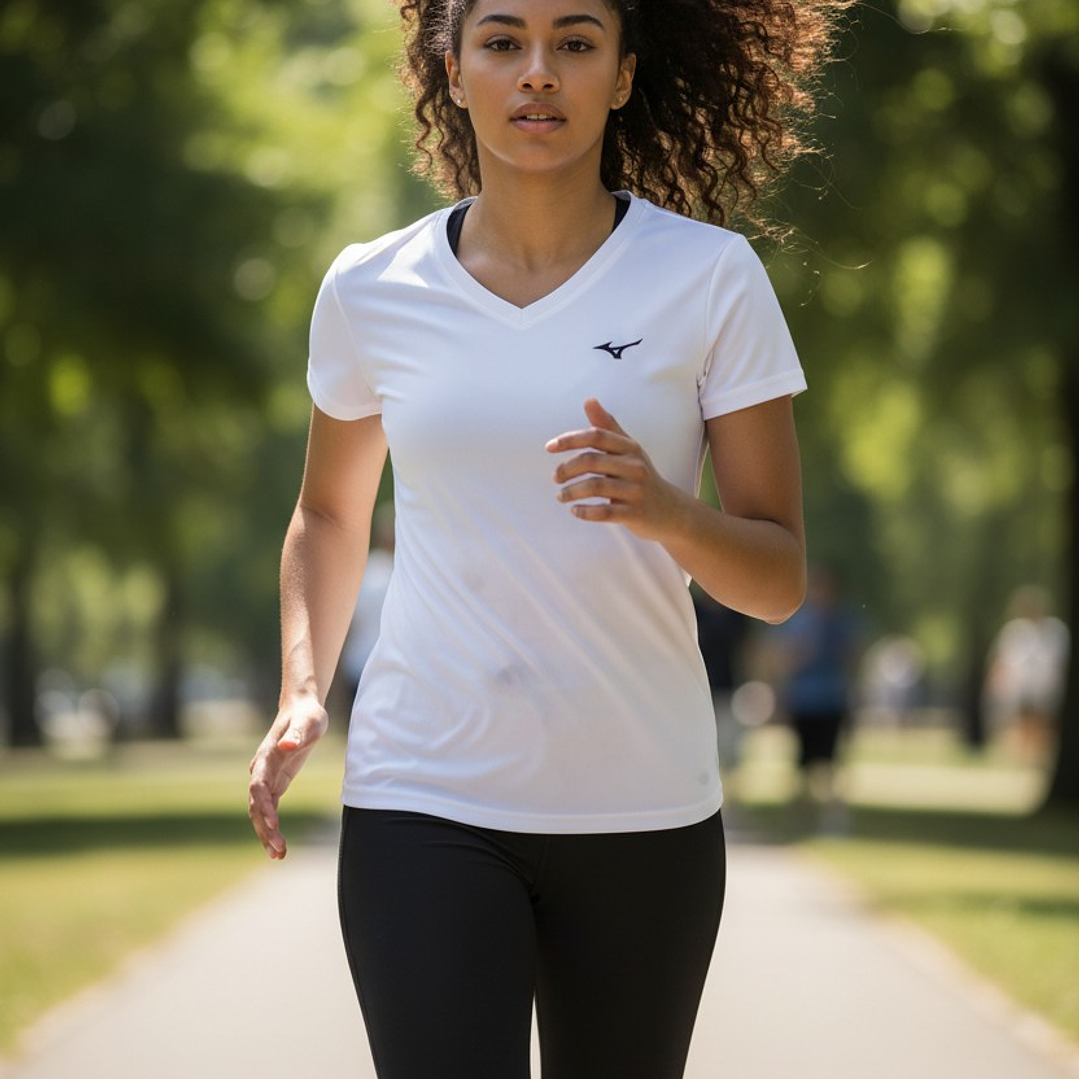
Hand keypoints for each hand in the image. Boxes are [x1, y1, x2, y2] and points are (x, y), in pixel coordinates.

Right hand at [248, 695, 328, 859]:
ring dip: (266, 833)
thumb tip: (287, 746)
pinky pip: (269, 810)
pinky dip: (271, 827)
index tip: (273, 824)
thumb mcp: (308, 722)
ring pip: (260, 812)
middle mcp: (261, 770)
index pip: (258, 787)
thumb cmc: (307, 715)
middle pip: (256, 805)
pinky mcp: (276, 783)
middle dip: (264, 828)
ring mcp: (267, 778)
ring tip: (278, 855)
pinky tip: (278, 845)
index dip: (263, 806)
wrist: (302, 709)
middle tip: (278, 850)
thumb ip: (297, 734)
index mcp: (266, 757)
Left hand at [546, 398, 686, 541]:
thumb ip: (607, 427)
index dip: (570, 439)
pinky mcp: (635, 513)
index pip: (596, 436)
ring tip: (561, 497)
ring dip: (572, 492)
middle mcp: (634, 466)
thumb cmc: (642, 477)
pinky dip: (586, 512)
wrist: (671, 510)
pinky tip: (575, 511)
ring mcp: (636, 490)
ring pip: (596, 486)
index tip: (549, 447)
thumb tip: (589, 400)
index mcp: (630, 448)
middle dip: (567, 469)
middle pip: (592, 461)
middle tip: (554, 478)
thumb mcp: (628, 450)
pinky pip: (605, 511)